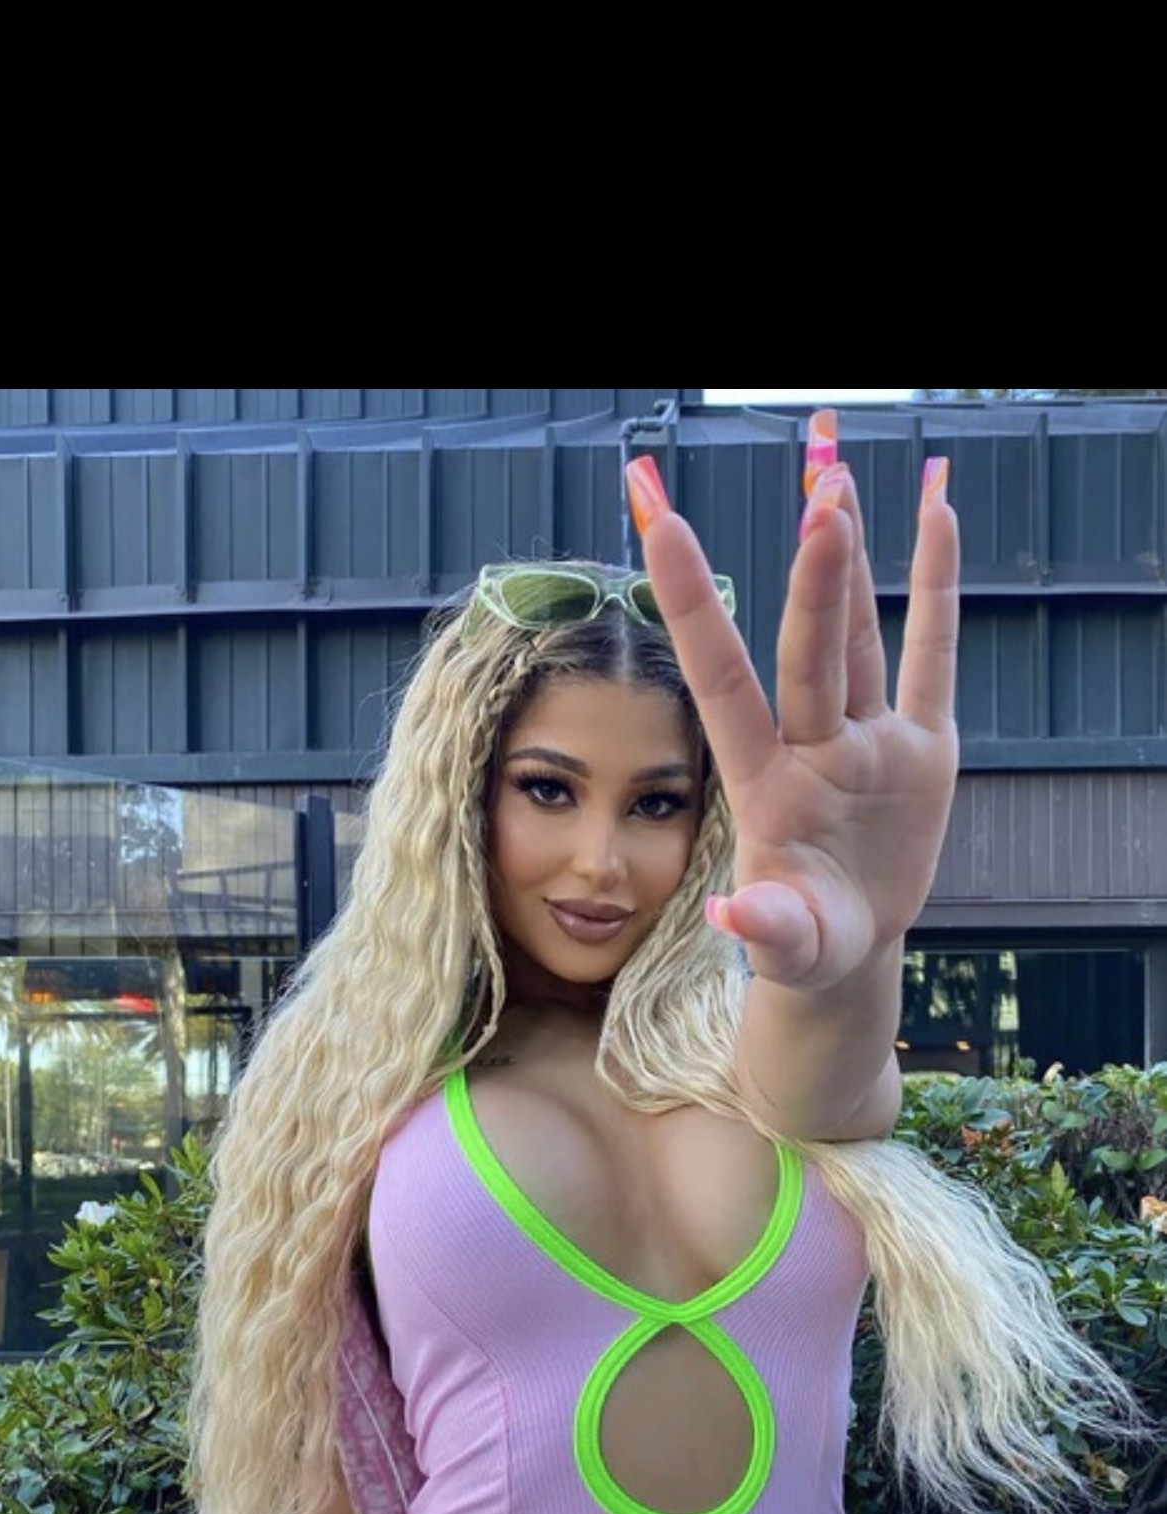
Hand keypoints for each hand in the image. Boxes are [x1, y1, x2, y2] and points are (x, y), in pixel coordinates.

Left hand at [625, 422, 959, 991]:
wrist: (846, 954)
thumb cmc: (801, 948)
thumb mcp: (786, 949)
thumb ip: (766, 929)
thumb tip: (733, 920)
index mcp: (764, 785)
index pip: (722, 680)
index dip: (695, 604)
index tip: (660, 525)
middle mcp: (809, 746)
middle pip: (808, 650)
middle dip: (815, 578)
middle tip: (820, 498)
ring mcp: (865, 740)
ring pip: (857, 635)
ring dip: (848, 561)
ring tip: (838, 479)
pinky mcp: (921, 747)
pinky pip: (930, 655)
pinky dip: (935, 586)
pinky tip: (933, 513)